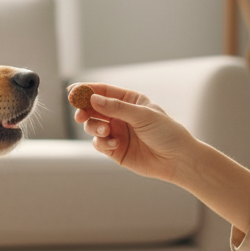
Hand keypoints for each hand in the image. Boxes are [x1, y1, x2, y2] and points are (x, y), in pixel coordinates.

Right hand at [73, 83, 198, 182]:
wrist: (177, 159)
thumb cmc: (166, 132)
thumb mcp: (142, 115)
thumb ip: (116, 108)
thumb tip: (93, 99)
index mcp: (129, 101)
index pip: (103, 91)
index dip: (86, 90)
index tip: (72, 92)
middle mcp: (120, 115)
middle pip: (93, 108)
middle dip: (84, 110)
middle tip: (80, 115)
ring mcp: (117, 132)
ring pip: (93, 126)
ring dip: (94, 127)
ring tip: (106, 132)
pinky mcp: (115, 150)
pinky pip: (99, 143)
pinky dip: (102, 143)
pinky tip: (114, 144)